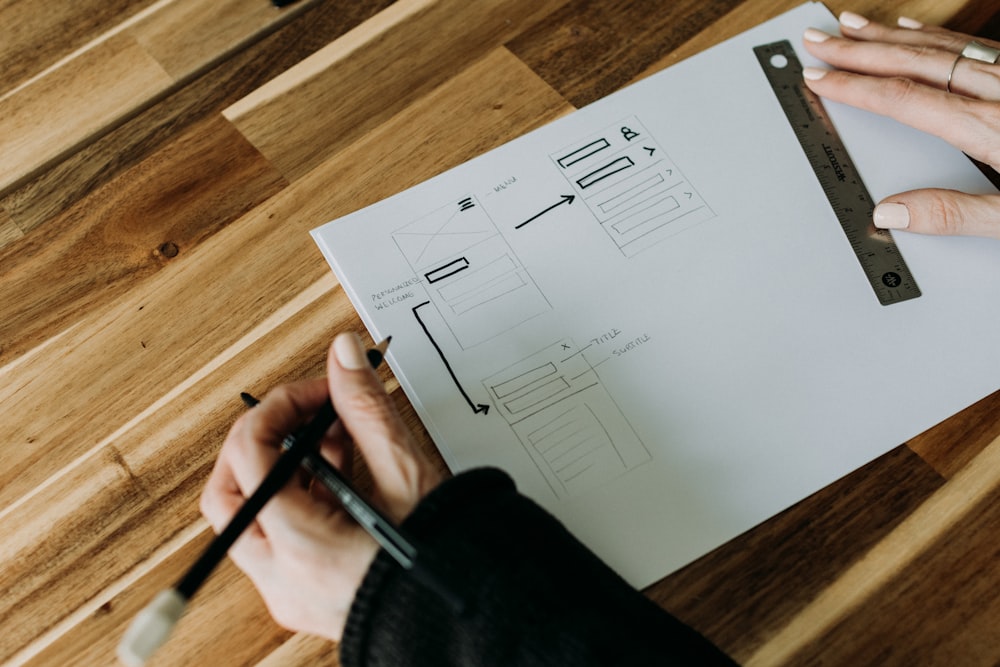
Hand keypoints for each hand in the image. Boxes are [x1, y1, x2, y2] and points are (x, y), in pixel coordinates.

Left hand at [199, 332, 441, 639]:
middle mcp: (284, 579)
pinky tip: (340, 471)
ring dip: (281, 467)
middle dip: (259, 441)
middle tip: (301, 413)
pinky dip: (297, 498)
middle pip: (230, 493)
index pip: (249, 457)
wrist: (474, 610)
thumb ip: (368, 410)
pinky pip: (278, 539)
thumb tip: (344, 357)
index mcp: (303, 549)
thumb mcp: (408, 476)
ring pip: (251, 516)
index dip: (277, 409)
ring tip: (335, 437)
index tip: (316, 393)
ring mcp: (290, 592)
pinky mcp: (305, 595)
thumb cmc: (446, 561)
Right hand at [801, 11, 999, 237]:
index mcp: (992, 130)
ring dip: (889, 34)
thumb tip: (893, 212)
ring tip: (852, 24)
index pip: (906, 100)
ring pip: (943, 45)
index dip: (855, 87)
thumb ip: (955, 214)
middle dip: (860, 49)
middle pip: (916, 62)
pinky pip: (975, 44)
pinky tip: (914, 30)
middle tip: (818, 38)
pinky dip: (934, 35)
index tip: (819, 79)